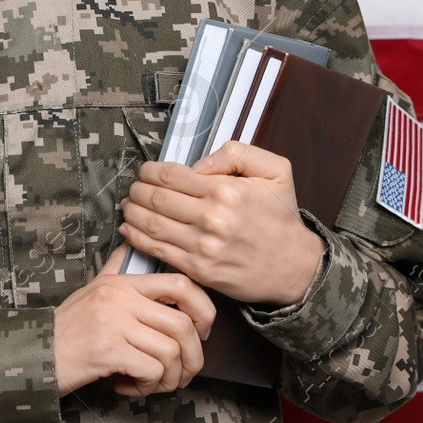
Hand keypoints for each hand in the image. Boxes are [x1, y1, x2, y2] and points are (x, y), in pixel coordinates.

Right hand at [52, 246, 215, 397]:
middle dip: (192, 358)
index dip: (204, 309)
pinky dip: (147, 386)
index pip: (180, 284)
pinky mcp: (108, 350)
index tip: (202, 331)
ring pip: (171, 352)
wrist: (33, 354)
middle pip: (183, 325)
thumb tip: (131, 241)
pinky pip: (152, 370)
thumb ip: (116, 267)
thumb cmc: (66, 329)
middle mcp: (120, 298)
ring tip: (151, 383)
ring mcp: (114, 323)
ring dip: (169, 378)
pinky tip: (129, 386)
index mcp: (122, 283)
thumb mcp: (92, 289)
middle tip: (181, 372)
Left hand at [119, 141, 325, 307]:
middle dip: (137, 190)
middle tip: (133, 187)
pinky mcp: (199, 270)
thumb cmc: (280, 217)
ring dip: (132, 212)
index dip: (149, 171)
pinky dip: (137, 238)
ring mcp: (203, 247)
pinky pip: (158, 251)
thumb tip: (197, 163)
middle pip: (155, 199)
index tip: (145, 171)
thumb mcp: (275, 170)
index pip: (171, 175)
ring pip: (152, 225)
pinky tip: (128, 229)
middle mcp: (212, 219)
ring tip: (127, 204)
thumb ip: (237, 153)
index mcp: (226, 191)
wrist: (294, 266)